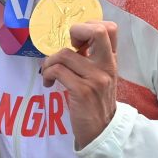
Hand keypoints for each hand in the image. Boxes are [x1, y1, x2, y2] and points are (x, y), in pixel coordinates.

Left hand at [40, 20, 118, 148]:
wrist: (101, 131)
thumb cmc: (96, 103)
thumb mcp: (101, 77)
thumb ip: (92, 59)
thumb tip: (73, 42)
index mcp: (111, 61)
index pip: (110, 29)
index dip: (90, 26)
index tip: (77, 42)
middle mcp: (106, 66)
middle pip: (97, 32)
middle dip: (75, 31)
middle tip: (67, 47)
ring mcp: (96, 79)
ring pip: (65, 54)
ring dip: (49, 62)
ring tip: (48, 73)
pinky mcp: (82, 91)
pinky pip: (57, 71)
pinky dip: (47, 74)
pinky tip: (47, 83)